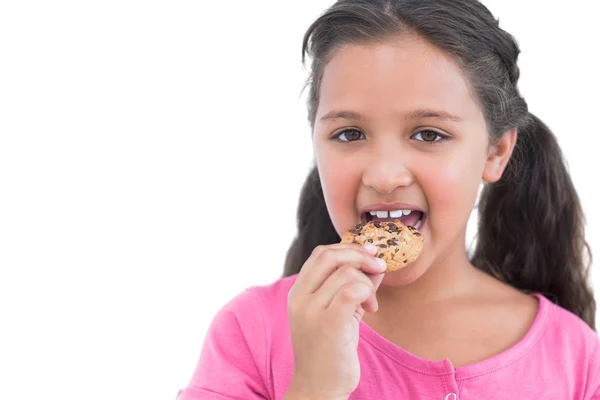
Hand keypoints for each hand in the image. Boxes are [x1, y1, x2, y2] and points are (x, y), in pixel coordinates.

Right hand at [286, 243, 385, 398]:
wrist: (318, 388)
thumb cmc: (329, 351)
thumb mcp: (340, 313)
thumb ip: (353, 286)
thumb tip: (376, 264)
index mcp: (298, 292)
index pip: (321, 254)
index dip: (348, 248)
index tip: (370, 253)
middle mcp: (300, 298)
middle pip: (330, 255)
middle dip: (360, 255)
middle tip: (379, 266)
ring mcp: (312, 311)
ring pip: (346, 274)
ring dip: (368, 283)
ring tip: (371, 304)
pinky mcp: (328, 324)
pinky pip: (352, 291)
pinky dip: (368, 292)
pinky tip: (371, 309)